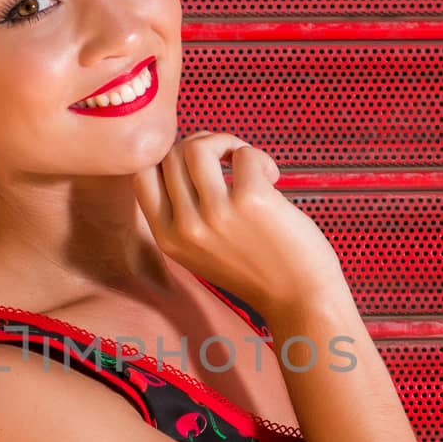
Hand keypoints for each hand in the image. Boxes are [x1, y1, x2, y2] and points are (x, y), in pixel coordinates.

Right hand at [131, 131, 345, 315]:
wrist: (301, 298)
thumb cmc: (257, 269)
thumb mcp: (201, 250)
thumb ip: (184, 212)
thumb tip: (188, 151)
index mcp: (168, 239)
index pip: (141, 176)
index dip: (167, 158)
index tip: (196, 165)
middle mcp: (185, 227)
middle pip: (171, 155)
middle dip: (202, 145)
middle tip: (230, 161)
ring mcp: (216, 213)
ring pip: (198, 147)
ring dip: (226, 143)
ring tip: (249, 163)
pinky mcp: (251, 199)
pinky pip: (244, 154)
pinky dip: (259, 157)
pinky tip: (273, 178)